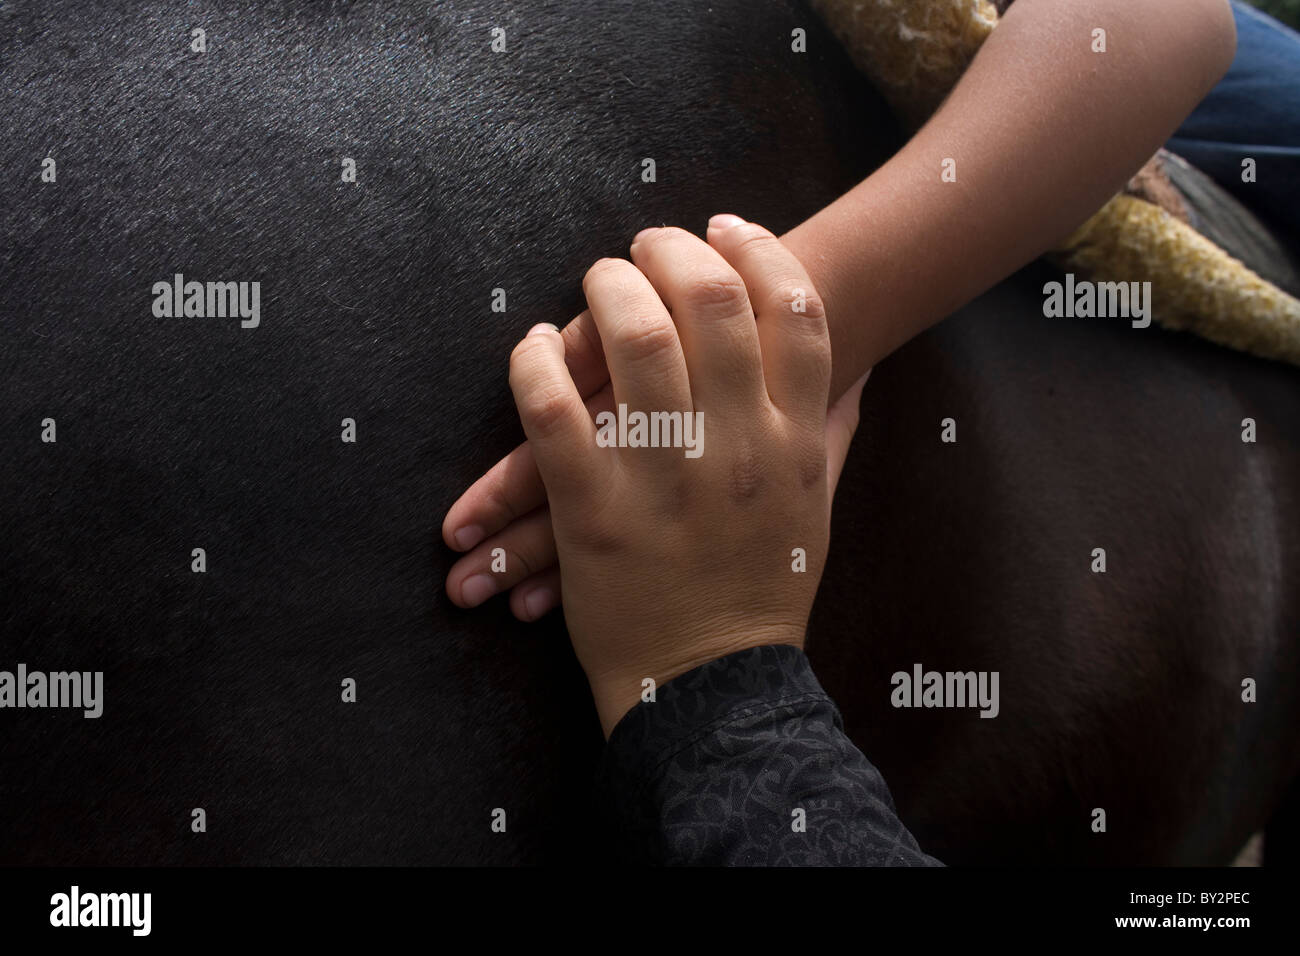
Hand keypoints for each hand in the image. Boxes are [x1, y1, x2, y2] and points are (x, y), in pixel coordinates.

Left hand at [496, 216, 867, 735]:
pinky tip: (530, 346)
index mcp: (796, 441)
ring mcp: (668, 481)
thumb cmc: (763, 588)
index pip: (796, 310)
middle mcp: (740, 449)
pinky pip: (555, 415)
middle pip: (713, 305)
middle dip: (672, 254)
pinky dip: (534, 365)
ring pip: (638, 345)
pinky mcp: (597, 516)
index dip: (757, 252)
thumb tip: (851, 368)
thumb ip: (829, 432)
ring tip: (594, 282)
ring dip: (607, 292)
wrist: (716, 686)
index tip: (723, 229)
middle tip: (644, 245)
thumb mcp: (815, 505)